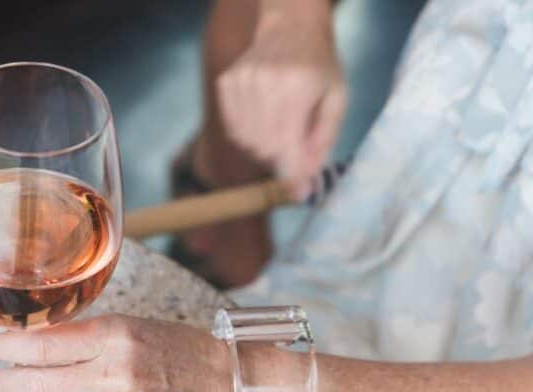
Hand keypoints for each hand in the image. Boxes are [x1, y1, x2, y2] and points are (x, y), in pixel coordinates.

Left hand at [0, 315, 233, 391]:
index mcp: (115, 337)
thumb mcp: (128, 326)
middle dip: (7, 382)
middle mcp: (118, 375)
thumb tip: (30, 345)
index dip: (10, 348)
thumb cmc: (175, 350)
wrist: (223, 385)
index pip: (45, 345)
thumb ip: (81, 336)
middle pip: (42, 383)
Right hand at [217, 0, 345, 199]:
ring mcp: (241, 82)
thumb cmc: (319, 66)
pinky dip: (247, 133)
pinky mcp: (226, 83)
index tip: (297, 193)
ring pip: (245, 141)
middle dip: (280, 158)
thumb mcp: (336, 100)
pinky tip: (262, 118)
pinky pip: (232, 128)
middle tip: (293, 148)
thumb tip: (305, 181)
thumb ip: (322, 141)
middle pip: (263, 148)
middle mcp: (265, 84)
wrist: (290, 27)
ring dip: (262, 146)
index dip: (291, 175)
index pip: (286, 144)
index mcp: (298, 87)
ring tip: (279, 128)